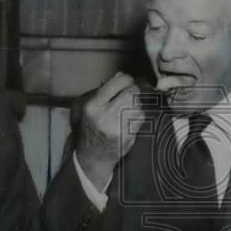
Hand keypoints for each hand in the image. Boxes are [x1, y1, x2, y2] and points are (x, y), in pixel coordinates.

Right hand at [74, 72, 145, 190]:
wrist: (93, 155)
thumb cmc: (91, 127)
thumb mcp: (90, 107)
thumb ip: (104, 91)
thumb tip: (120, 75)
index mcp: (93, 106)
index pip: (117, 84)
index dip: (126, 80)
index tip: (127, 82)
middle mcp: (105, 115)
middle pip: (131, 93)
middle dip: (134, 91)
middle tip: (131, 94)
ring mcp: (118, 127)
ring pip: (138, 105)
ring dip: (137, 104)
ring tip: (130, 107)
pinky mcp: (128, 136)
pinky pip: (141, 118)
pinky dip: (139, 115)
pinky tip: (132, 118)